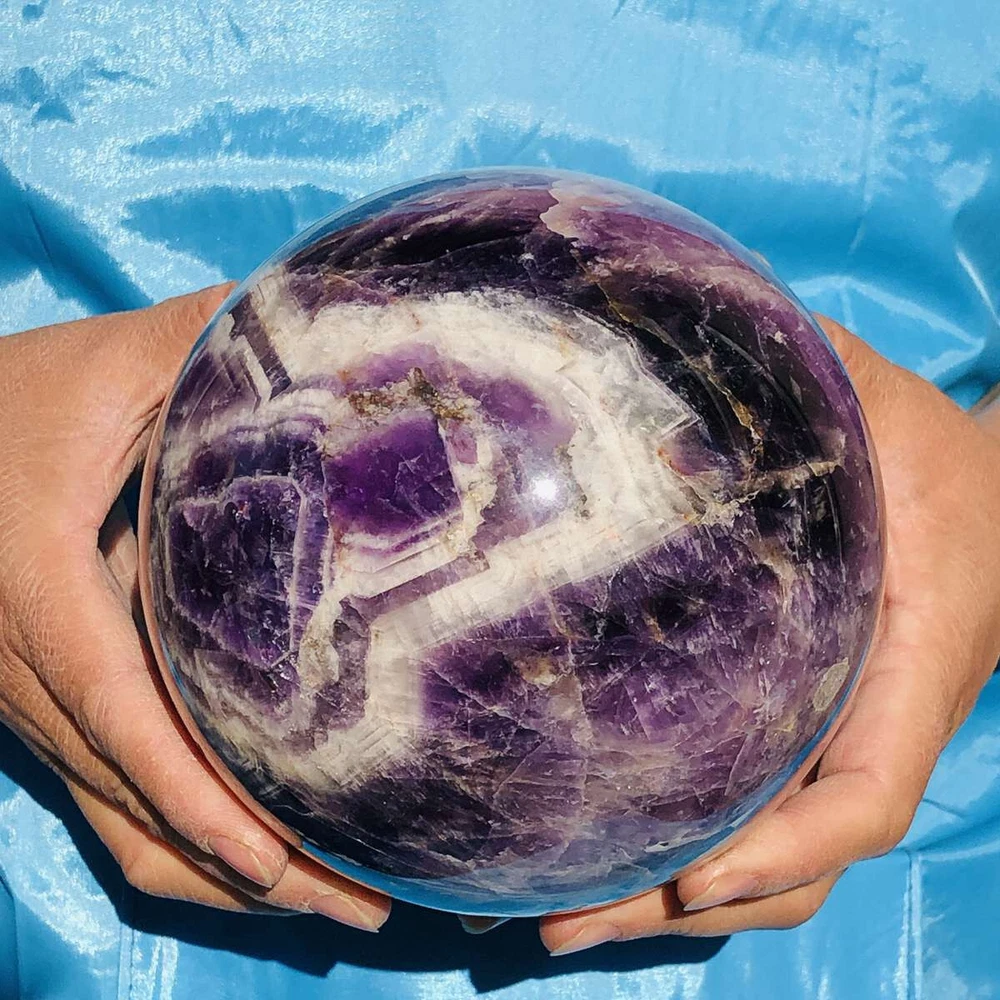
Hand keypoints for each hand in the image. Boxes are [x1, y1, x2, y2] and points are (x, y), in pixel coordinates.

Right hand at [0, 288, 389, 930]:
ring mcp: (32, 704)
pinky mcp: (50, 711)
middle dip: (243, 862)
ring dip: (220, 877)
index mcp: (38, 583)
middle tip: (362, 901)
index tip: (275, 856)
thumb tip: (332, 321)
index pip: (116, 708)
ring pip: (118, 823)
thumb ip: (212, 346)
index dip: (190, 791)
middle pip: (132, 794)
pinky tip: (261, 862)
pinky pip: (109, 804)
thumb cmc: (15, 397)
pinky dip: (181, 846)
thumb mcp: (115, 363)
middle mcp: (24, 668)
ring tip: (336, 902)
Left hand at [539, 316, 999, 954]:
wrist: (985, 491)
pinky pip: (742, 807)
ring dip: (666, 900)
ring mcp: (830, 738)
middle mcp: (868, 726)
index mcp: (908, 666)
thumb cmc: (934, 450)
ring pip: (763, 859)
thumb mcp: (874, 398)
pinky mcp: (796, 727)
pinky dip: (676, 845)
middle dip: (683, 905)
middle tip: (561, 923)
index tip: (689, 878)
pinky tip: (589, 844)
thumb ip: (805, 379)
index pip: (863, 794)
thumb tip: (689, 341)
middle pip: (790, 864)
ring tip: (554, 915)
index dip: (783, 851)